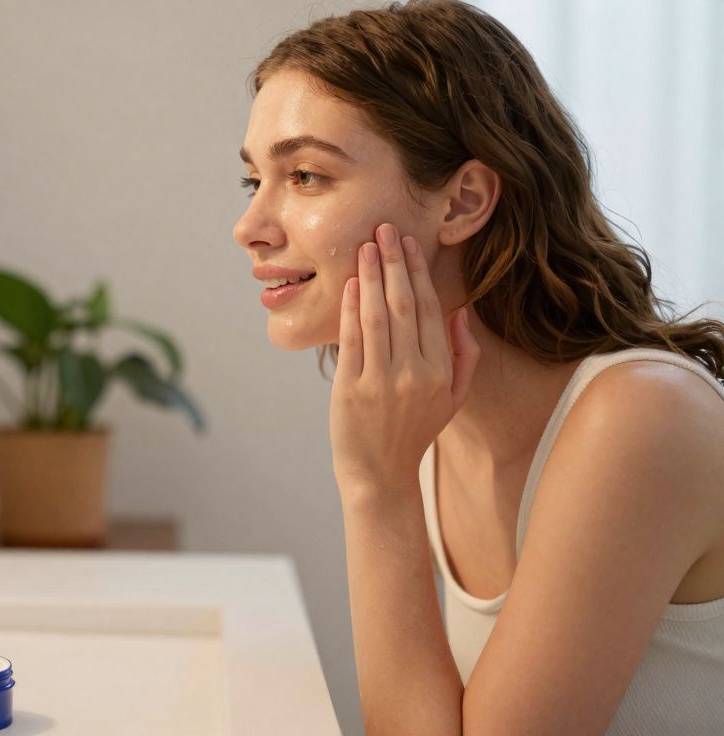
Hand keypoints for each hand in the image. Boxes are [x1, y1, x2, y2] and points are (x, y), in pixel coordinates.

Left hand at [329, 223, 479, 495]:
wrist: (380, 474)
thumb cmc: (415, 431)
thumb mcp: (453, 399)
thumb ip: (464, 356)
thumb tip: (460, 312)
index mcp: (441, 370)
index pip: (429, 309)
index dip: (417, 272)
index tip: (407, 243)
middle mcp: (414, 372)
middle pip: (403, 304)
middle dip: (393, 262)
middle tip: (384, 229)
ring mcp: (382, 380)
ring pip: (377, 315)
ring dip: (370, 276)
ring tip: (365, 246)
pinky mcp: (351, 387)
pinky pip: (352, 339)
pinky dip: (350, 308)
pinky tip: (350, 283)